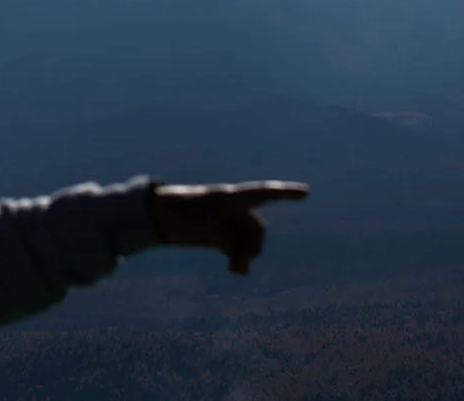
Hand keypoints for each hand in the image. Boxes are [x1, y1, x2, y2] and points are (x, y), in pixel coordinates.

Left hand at [147, 180, 308, 275]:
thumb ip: (232, 244)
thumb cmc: (183, 214)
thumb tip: (241, 268)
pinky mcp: (219, 235)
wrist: (158, 217)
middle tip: (239, 261)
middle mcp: (234, 209)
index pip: (264, 193)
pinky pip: (237, 249)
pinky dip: (237, 259)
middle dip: (253, 246)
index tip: (306, 192)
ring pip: (248, 242)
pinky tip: (235, 271)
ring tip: (235, 271)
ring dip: (245, 256)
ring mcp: (227, 222)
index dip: (285, 194)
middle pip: (257, 230)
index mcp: (232, 197)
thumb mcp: (210, 227)